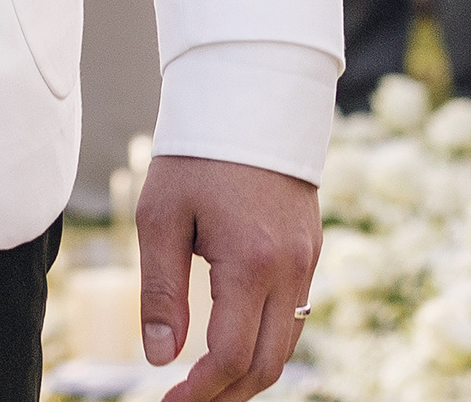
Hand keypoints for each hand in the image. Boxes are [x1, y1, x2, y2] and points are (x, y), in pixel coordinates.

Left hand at [135, 152, 319, 401]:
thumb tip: (159, 357)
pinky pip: (294, 316)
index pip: (230, 355)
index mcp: (251, 264)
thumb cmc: (196, 153)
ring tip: (204, 383)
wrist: (251, 99)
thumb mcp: (161, 216)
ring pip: (286, 345)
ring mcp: (307, 263)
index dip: (200, 391)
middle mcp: (290, 271)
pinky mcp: (310, 252)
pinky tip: (231, 343)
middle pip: (267, 364)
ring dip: (249, 373)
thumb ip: (161, 291)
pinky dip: (265, 341)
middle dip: (227, 394)